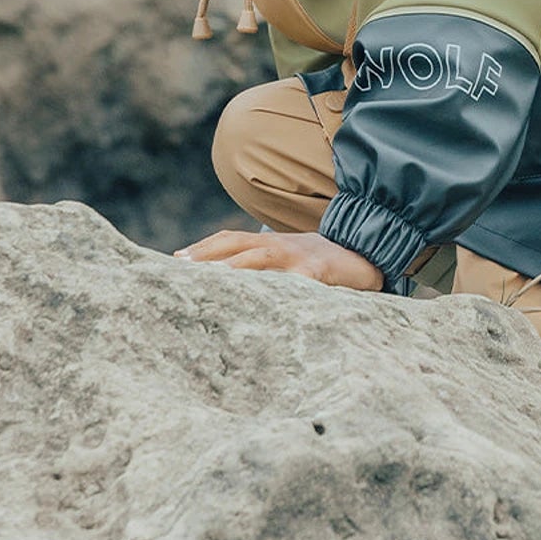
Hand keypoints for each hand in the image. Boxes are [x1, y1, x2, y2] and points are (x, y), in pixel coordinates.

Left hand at [174, 229, 384, 291]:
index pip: (229, 239)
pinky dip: (287, 288)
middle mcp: (280, 245)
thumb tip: (225, 283)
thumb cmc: (318, 264)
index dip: (203, 247)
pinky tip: (273, 300)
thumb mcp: (287, 260)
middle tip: (184, 268)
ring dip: (236, 266)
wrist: (363, 252)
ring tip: (215, 278)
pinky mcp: (321, 272)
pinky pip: (301, 281)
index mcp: (269, 243)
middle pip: (238, 242)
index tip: (177, 259)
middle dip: (209, 254)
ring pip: (262, 257)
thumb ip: (262, 268)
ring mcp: (300, 257)